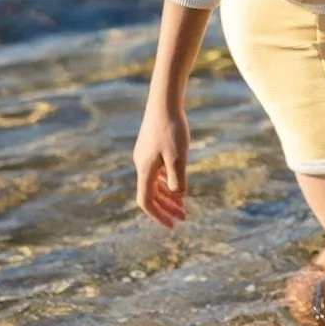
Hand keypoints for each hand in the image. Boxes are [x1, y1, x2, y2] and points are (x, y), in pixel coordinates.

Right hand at [133, 99, 188, 228]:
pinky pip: (155, 171)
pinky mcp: (149, 146)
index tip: (172, 225)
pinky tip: (176, 182)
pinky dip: (165, 181)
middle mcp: (140, 164)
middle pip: (150, 194)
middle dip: (166, 208)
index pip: (146, 202)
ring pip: (153, 182)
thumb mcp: (178, 157)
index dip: (158, 216)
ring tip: (182, 203)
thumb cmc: (172, 128)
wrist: (164, 100)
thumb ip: (177, 180)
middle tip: (183, 217)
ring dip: (167, 195)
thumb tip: (177, 196)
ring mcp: (144, 154)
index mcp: (145, 169)